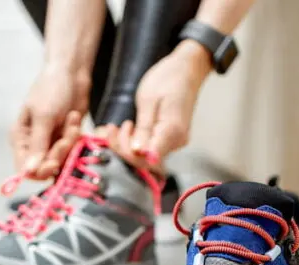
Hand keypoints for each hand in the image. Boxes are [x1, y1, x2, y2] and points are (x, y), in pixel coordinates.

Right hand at [10, 66, 90, 179]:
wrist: (71, 73)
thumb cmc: (52, 89)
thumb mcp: (44, 117)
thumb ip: (38, 145)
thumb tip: (28, 172)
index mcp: (20, 138)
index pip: (24, 168)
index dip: (39, 171)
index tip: (54, 163)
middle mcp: (33, 144)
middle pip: (45, 166)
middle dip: (59, 152)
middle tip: (68, 133)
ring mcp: (50, 142)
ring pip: (61, 159)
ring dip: (70, 141)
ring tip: (71, 118)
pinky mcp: (65, 139)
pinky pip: (72, 150)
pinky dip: (76, 137)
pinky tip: (74, 119)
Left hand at [109, 40, 212, 169]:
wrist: (186, 70)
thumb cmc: (167, 79)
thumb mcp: (148, 100)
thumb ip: (144, 129)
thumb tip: (138, 152)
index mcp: (173, 132)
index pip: (147, 159)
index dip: (126, 152)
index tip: (114, 132)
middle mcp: (177, 142)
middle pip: (144, 160)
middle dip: (123, 147)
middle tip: (113, 127)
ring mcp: (174, 142)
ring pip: (145, 156)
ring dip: (127, 144)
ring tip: (119, 125)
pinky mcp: (169, 139)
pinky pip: (149, 148)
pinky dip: (135, 142)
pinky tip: (128, 128)